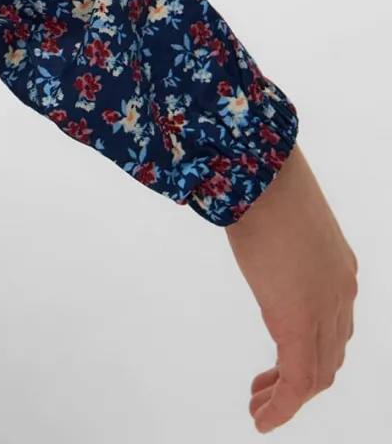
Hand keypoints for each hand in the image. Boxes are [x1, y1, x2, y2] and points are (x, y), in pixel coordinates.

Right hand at [223, 143, 357, 431]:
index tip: (281, 359)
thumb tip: (245, 222)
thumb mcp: (273, 210)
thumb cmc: (256, 174)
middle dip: (301, 380)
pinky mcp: (298, 321)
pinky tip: (263, 416)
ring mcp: (326, 308)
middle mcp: (341, 293)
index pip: (334, 324)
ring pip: (317, 372)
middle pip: (330, 354)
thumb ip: (270, 232)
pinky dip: (283, 405)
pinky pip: (298, 380)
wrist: (258, 169)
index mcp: (338, 266)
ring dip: (289, 396)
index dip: (311, 349)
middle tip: (269, 391)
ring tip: (261, 406)